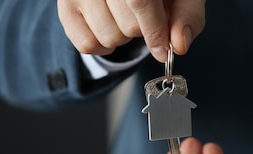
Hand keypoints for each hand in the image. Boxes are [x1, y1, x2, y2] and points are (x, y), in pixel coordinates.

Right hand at [57, 0, 204, 61]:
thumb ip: (187, 17)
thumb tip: (179, 44)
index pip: (139, 1)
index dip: (155, 31)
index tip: (164, 50)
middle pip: (127, 26)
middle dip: (142, 31)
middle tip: (143, 15)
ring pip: (107, 38)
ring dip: (123, 38)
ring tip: (124, 16)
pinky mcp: (65, 4)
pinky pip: (85, 44)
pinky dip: (102, 46)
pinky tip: (109, 26)